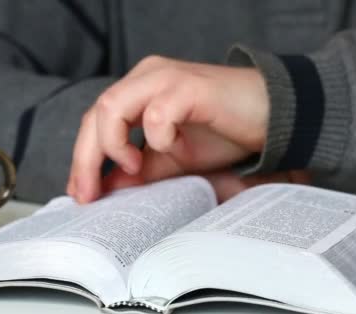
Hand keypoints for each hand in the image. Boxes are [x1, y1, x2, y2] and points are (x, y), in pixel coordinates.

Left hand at [67, 55, 305, 202]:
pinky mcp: (189, 87)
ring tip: (133, 167)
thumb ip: (139, 170)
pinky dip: (157, 137)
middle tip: (90, 194)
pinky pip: (156, 114)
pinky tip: (174, 147)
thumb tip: (106, 188)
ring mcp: (166, 78)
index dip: (83, 157)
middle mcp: (147, 76)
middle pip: (96, 114)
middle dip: (86, 159)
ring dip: (114, 145)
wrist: (272, 117)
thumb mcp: (172, 159)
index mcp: (139, 89)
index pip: (95, 120)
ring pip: (113, 107)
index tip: (82, 193)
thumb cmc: (223, 133)